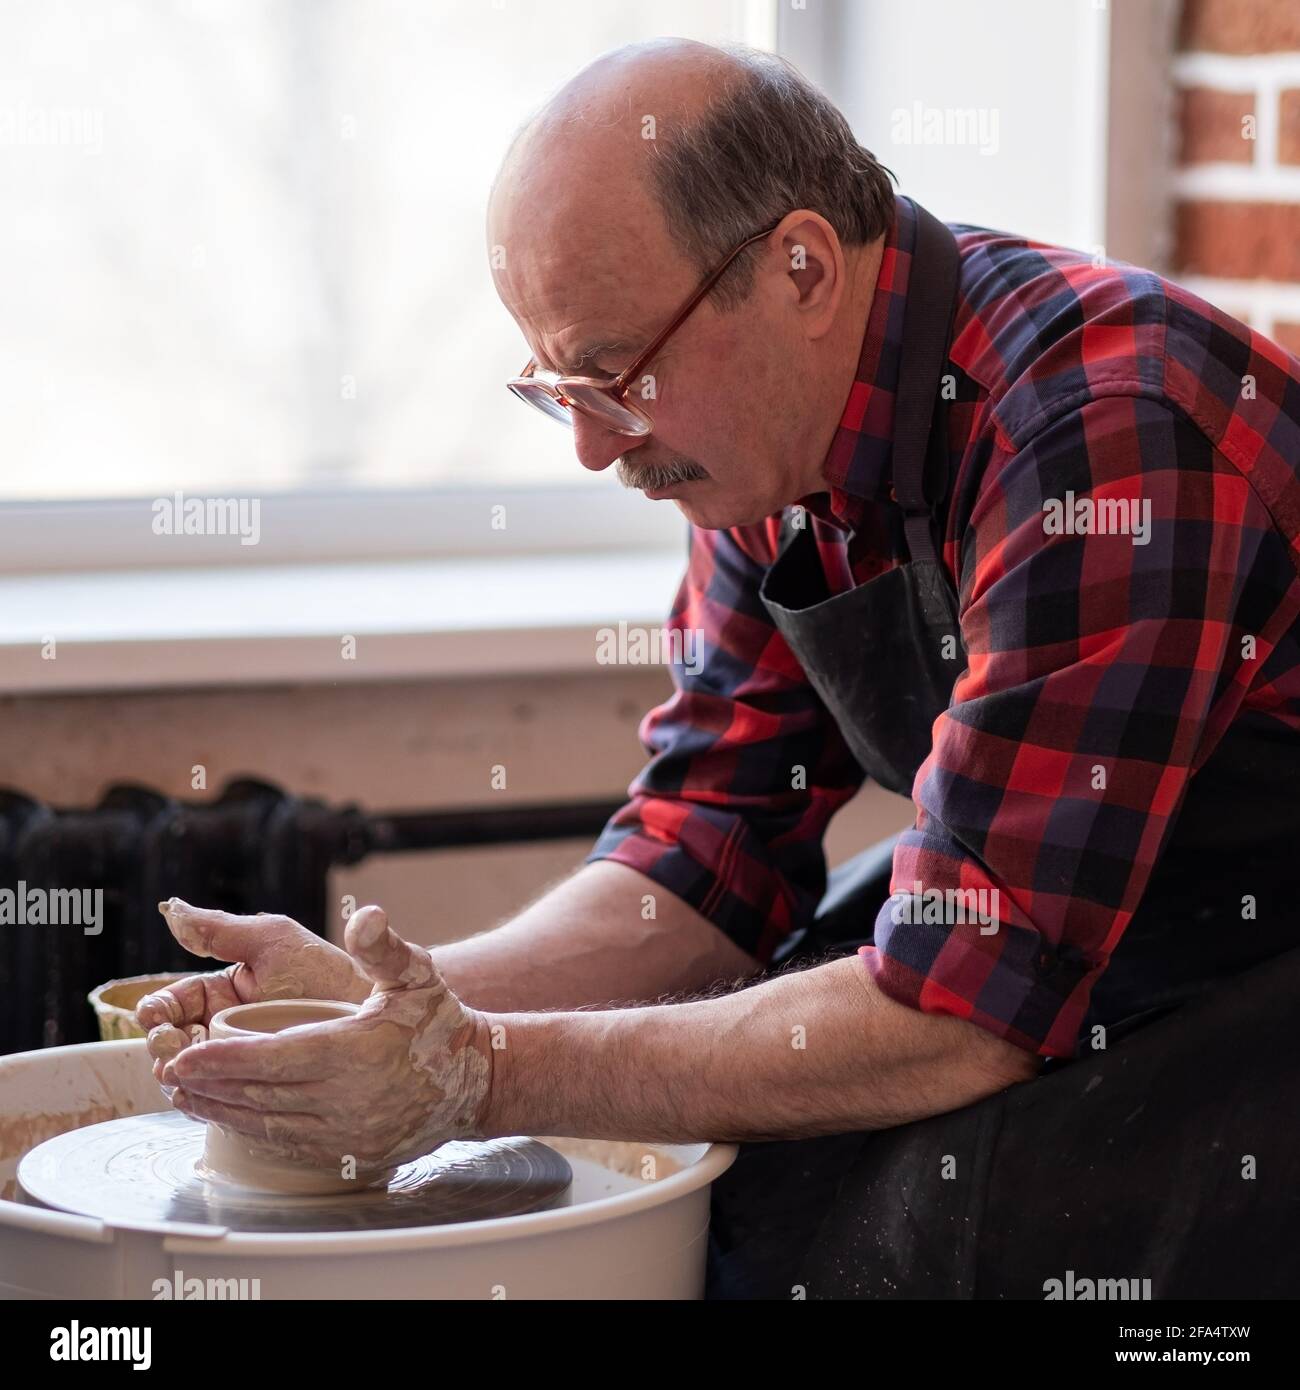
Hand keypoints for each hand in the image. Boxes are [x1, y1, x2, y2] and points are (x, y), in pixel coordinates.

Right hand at [138, 899, 370, 1083]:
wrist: (376, 1014)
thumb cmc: (327, 971)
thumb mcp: (274, 942)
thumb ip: (223, 931)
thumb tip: (172, 911)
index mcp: (223, 991)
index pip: (173, 1004)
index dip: (156, 1011)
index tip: (155, 1017)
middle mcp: (224, 1029)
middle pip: (172, 1043)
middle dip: (162, 1046)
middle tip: (169, 1050)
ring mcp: (239, 1062)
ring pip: (190, 1074)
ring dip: (177, 1076)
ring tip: (180, 1077)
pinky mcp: (256, 1092)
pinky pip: (218, 1101)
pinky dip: (201, 1101)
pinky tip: (199, 1099)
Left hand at [162, 906, 494, 1169]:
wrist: (478, 1079)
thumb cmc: (440, 1021)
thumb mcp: (416, 973)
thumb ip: (383, 946)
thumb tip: (365, 917)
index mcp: (355, 1052)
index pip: (272, 1060)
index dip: (223, 1060)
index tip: (184, 1056)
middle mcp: (348, 1099)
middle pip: (260, 1096)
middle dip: (209, 1085)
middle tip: (170, 1072)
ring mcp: (348, 1133)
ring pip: (268, 1125)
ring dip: (222, 1110)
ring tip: (187, 1094)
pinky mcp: (350, 1155)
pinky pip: (288, 1144)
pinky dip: (253, 1129)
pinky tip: (231, 1114)